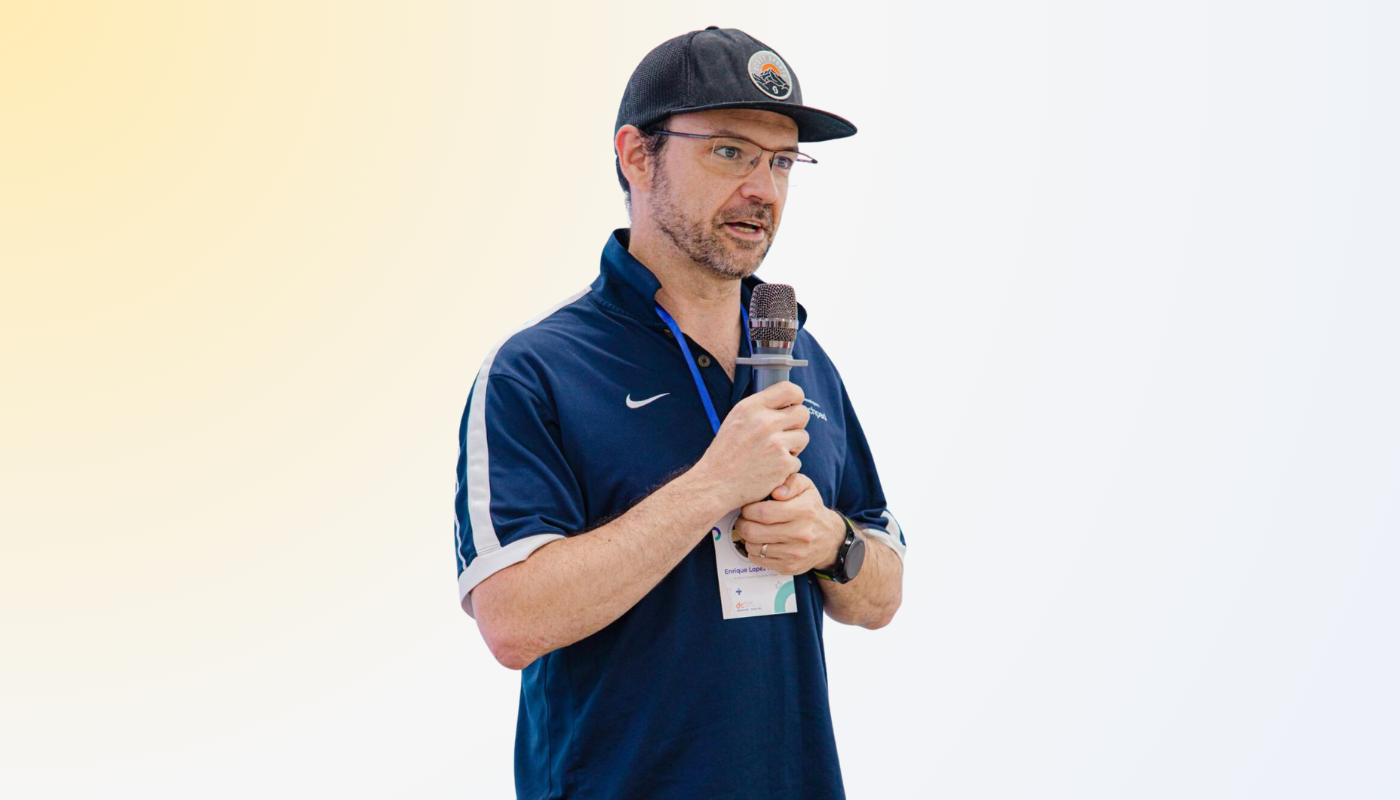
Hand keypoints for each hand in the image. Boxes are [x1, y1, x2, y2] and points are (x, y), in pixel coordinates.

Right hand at [695, 381, 809, 508]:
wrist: (715, 484)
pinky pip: (797, 461)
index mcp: (751, 407)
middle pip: (802, 413)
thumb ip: (759, 409)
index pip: (789, 389)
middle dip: (797, 424)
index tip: (795, 404)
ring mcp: (776, 444)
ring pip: (803, 437)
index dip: (797, 397)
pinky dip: (786, 467)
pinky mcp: (783, 464)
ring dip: (793, 446)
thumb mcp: (735, 420)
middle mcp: (765, 422)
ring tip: (774, 454)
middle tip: (785, 434)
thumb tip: (785, 402)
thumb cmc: (725, 454)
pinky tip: (770, 470)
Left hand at [733, 473, 845, 575]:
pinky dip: (754, 551)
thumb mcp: (807, 487)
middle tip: (744, 519)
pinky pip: (759, 560)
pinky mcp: (789, 567)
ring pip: (753, 547)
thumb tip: (776, 492)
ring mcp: (795, 553)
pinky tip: (760, 542)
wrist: (830, 540)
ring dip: (747, 538)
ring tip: (753, 530)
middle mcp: (801, 534)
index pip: (763, 512)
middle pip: (754, 532)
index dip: (748, 509)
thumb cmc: (812, 509)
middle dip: (742, 524)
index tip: (748, 507)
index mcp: (804, 511)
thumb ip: (791, 482)